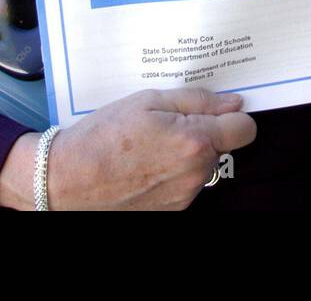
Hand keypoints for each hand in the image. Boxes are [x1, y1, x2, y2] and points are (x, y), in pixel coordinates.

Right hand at [0, 88, 255, 209]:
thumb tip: (232, 103)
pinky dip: (171, 175)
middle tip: (167, 124)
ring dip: (186, 155)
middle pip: (222, 147)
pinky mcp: (171, 211)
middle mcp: (195, 173)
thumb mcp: (147, 101)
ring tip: (150, 145)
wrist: (66, 181)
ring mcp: (183, 197)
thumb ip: (196, 100)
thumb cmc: (102, 136)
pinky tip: (144, 165)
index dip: (233, 115)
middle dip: (204, 133)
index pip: (245, 129)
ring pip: (202, 167)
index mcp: (194, 141)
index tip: (218, 110)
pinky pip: (184, 185)